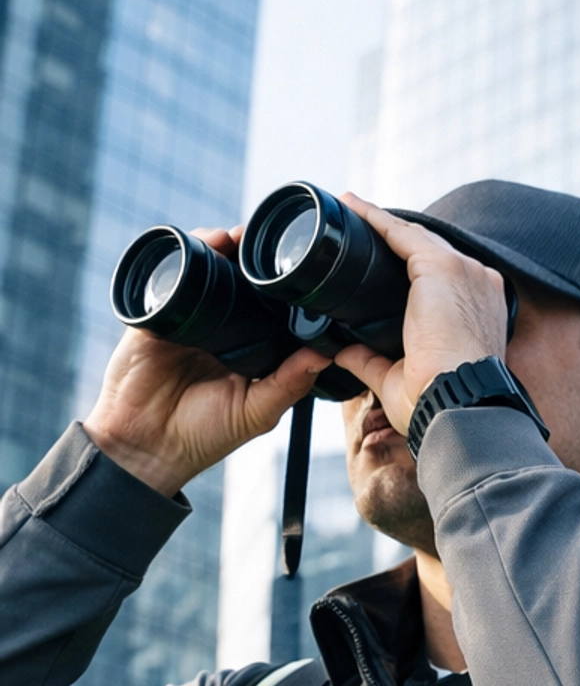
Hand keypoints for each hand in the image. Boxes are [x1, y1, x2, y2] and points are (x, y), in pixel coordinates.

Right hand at [82, 230, 325, 496]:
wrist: (146, 447)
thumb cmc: (204, 435)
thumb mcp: (257, 411)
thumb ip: (289, 382)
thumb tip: (326, 353)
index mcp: (246, 345)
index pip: (267, 304)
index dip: (281, 284)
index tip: (301, 267)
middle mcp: (218, 327)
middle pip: (236, 277)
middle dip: (249, 256)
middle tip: (267, 243)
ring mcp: (186, 317)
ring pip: (204, 269)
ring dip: (219, 247)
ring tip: (235, 238)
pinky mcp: (155, 315)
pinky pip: (169, 277)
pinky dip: (184, 257)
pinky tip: (202, 245)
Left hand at [330, 196, 508, 430]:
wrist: (457, 404)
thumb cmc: (438, 401)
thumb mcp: (398, 377)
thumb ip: (372, 359)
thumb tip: (344, 352)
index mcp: (478, 310)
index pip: (441, 275)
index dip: (409, 262)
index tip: (382, 254)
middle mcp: (479, 284)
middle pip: (429, 248)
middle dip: (393, 234)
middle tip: (358, 219)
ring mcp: (464, 272)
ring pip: (414, 236)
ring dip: (380, 221)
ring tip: (350, 207)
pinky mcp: (443, 268)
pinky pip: (403, 233)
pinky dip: (376, 219)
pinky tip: (354, 209)